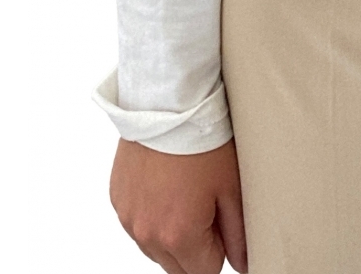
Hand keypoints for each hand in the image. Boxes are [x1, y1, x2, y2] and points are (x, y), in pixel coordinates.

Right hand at [110, 138, 247, 273]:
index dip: (221, 251)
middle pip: (177, 267)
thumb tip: (243, 261)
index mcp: (179, 236)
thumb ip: (238, 232)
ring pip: (155, 249)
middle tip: (210, 210)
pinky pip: (137, 225)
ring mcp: (128, 218)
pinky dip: (153, 216)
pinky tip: (169, 188)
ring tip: (189, 195)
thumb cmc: (203, 140)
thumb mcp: (232, 186)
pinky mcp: (118, 200)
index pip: (205, 271)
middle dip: (197, 250)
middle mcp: (148, 234)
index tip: (226, 229)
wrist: (168, 104)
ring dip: (172, 236)